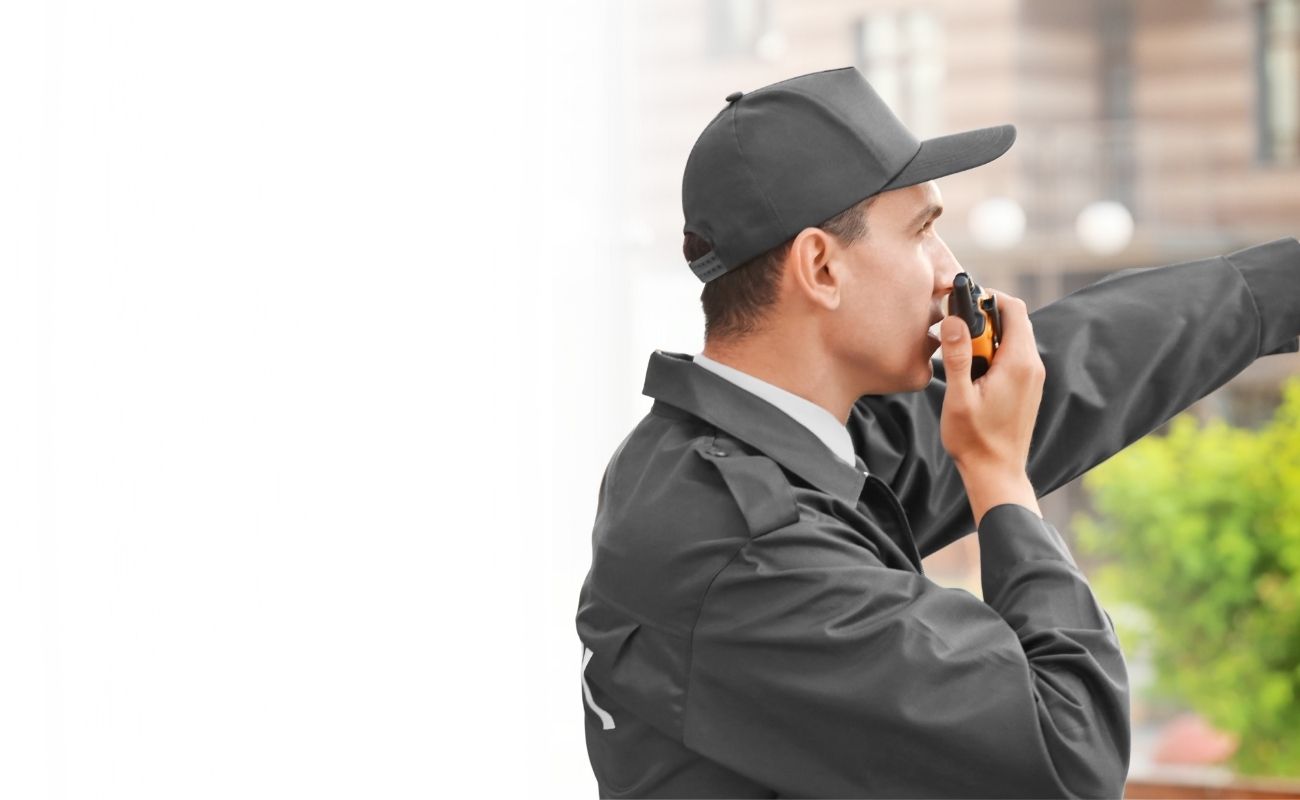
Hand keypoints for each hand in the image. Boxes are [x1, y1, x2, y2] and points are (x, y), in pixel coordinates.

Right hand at [938, 289, 1044, 475]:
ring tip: (960, 358)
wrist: (996, 473)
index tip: (961, 308)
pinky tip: (972, 373)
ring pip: (1012, 339)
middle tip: (954, 335)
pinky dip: (993, 354)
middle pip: (1013, 321)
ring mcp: (1032, 377)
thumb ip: (957, 355)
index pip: (1013, 309)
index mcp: (1018, 362)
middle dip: (983, 320)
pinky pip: (1013, 356)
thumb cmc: (975, 439)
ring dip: (986, 339)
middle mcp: (1032, 365)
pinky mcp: (1027, 387)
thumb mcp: (959, 397)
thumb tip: (953, 319)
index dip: (987, 299)